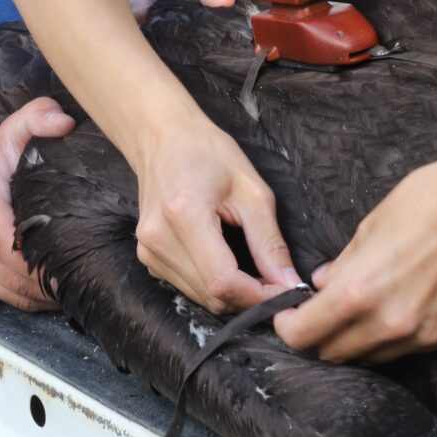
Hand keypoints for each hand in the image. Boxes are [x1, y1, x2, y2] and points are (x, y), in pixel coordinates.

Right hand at [0, 97, 74, 310]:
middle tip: (88, 274)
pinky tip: (56, 290)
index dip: (39, 258)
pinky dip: (32, 299)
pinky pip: (6, 300)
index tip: (72, 258)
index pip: (6, 246)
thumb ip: (36, 118)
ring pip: (12, 294)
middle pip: (13, 277)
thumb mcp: (11, 131)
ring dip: (45, 294)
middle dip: (50, 280)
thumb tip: (64, 123)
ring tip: (78, 284)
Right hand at [134, 121, 297, 313]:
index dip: (259, 295)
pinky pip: (188, 287)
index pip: (222, 281)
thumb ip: (269, 242)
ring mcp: (148, 251)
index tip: (286, 290)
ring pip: (201, 297)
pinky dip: (214, 285)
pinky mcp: (148, 258)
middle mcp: (158, 239)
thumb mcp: (252, 191)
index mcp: (184, 215)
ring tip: (256, 272)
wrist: (162, 138)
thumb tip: (288, 284)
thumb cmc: (209, 153)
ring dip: (233, 294)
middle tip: (277, 281)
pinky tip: (229, 264)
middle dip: (250, 297)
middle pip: (211, 295)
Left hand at [273, 160, 436, 361]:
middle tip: (317, 313)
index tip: (288, 314)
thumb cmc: (422, 202)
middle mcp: (388, 324)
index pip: (303, 335)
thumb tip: (321, 285)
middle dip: (317, 336)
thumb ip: (340, 266)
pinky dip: (388, 337)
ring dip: (353, 341)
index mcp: (358, 293)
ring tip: (356, 311)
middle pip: (332, 354)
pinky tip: (392, 309)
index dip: (288, 326)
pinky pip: (404, 350)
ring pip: (369, 357)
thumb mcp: (366, 229)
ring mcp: (421, 335)